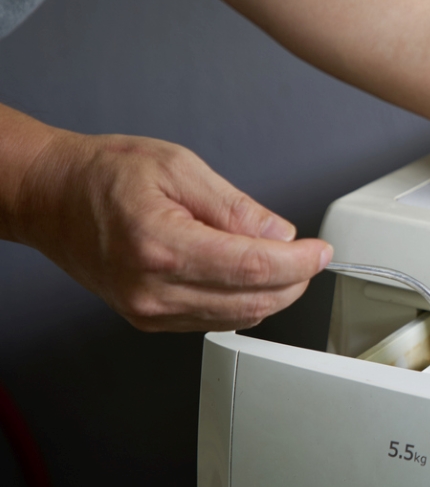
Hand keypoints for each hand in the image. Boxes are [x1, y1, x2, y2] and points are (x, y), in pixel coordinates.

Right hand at [14, 131, 331, 331]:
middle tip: (310, 256)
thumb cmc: (105, 175)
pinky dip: (243, 301)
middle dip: (294, 281)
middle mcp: (153, 289)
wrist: (52, 197)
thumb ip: (235, 206)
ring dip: (272, 293)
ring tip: (281, 261)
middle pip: (252, 301)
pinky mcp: (149, 319)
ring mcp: (149, 310)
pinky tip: (248, 275)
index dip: (299, 263)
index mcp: (162, 246)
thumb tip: (280, 235)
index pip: (252, 267)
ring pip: (237, 317)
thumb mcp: (179, 168)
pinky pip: (213, 319)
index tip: (320, 251)